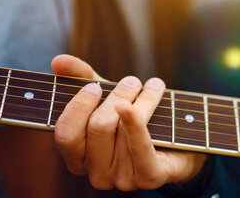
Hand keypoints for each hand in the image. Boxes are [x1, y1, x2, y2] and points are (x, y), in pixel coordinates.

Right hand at [51, 55, 205, 190]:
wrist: (182, 139)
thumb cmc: (137, 117)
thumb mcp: (108, 95)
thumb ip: (82, 78)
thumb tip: (57, 60)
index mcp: (79, 158)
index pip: (65, 134)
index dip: (78, 106)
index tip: (95, 86)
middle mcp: (97, 174)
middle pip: (98, 126)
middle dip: (118, 96)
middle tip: (133, 81)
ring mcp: (122, 180)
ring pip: (122, 129)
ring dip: (143, 100)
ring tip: (154, 87)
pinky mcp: (149, 177)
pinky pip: (139, 148)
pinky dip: (136, 123)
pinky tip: (136, 105)